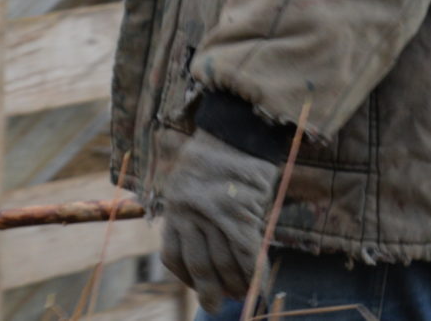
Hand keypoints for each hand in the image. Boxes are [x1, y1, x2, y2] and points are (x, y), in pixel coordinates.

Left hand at [159, 127, 279, 309]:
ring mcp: (215, 215)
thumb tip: (205, 240)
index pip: (173, 255)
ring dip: (235, 285)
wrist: (237, 127)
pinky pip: (247, 254)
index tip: (197, 285)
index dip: (185, 277)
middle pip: (199, 265)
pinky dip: (253, 272)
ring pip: (224, 263)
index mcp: (175, 205)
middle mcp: (190, 214)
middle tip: (218, 305)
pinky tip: (257, 283)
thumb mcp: (191, 177)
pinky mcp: (240, 213)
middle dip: (209, 291)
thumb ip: (194, 208)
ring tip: (242, 295)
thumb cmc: (218, 150)